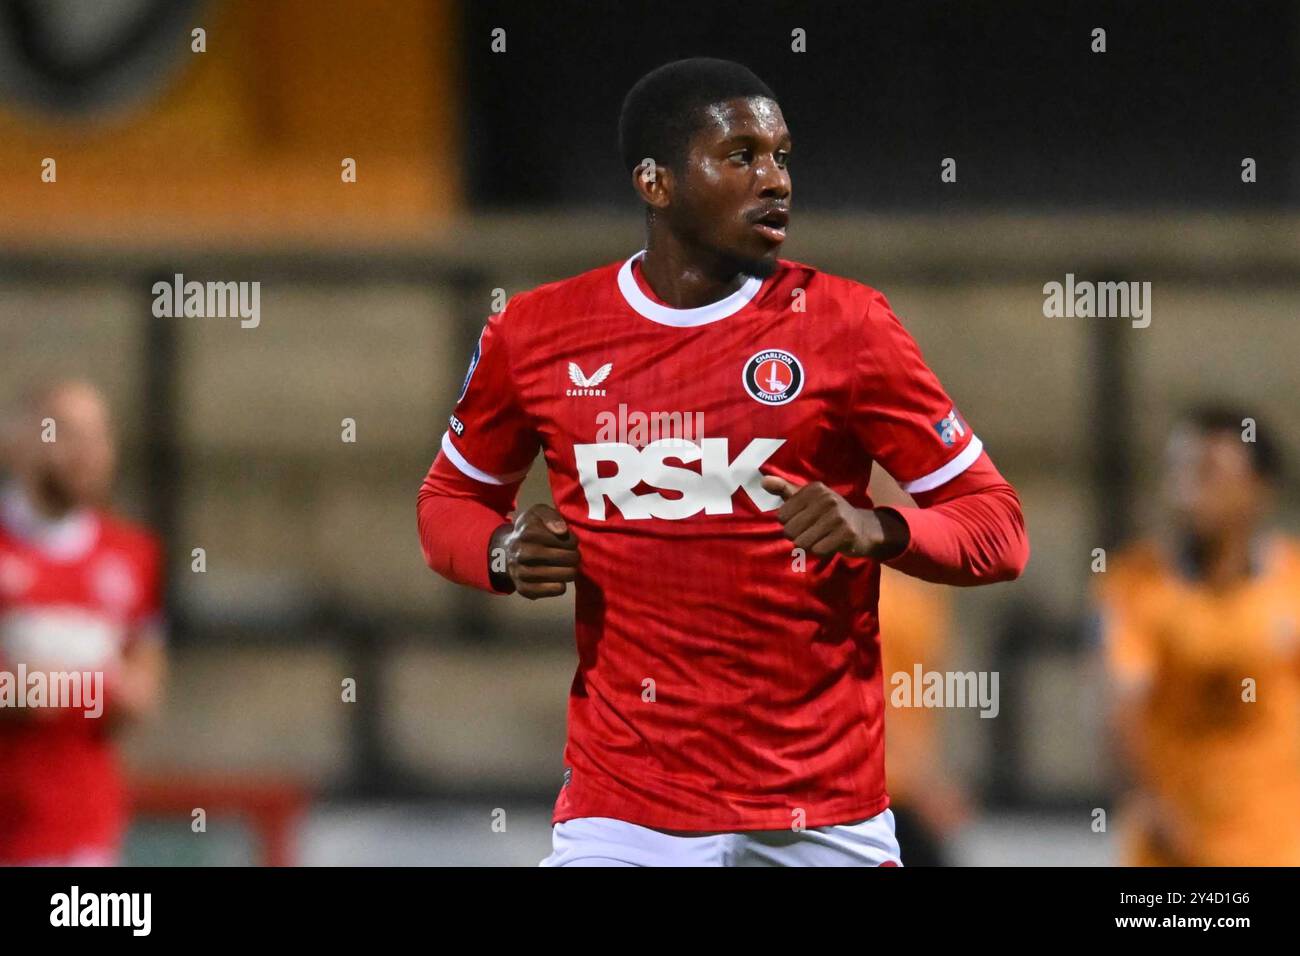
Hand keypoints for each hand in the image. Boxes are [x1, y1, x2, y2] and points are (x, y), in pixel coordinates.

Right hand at [490, 504, 579, 598]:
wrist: (506, 551)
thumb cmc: (529, 530)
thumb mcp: (538, 513)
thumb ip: (551, 516)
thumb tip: (562, 531)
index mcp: (527, 532)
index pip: (565, 539)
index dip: (573, 541)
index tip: (571, 541)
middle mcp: (522, 552)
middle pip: (564, 558)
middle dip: (574, 557)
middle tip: (573, 556)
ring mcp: (521, 572)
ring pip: (560, 576)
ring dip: (570, 572)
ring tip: (568, 567)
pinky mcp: (523, 589)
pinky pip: (552, 590)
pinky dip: (560, 586)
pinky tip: (559, 580)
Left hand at [760, 476, 908, 559]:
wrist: (863, 528)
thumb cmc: (829, 513)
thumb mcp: (807, 498)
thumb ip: (784, 490)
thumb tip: (763, 481)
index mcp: (814, 489)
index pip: (782, 516)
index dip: (790, 524)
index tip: (806, 520)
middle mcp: (826, 499)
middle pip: (790, 531)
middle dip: (799, 537)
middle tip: (814, 531)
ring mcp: (838, 516)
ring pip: (802, 542)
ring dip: (809, 545)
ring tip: (822, 537)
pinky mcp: (846, 534)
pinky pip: (818, 550)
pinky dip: (821, 551)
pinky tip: (831, 543)